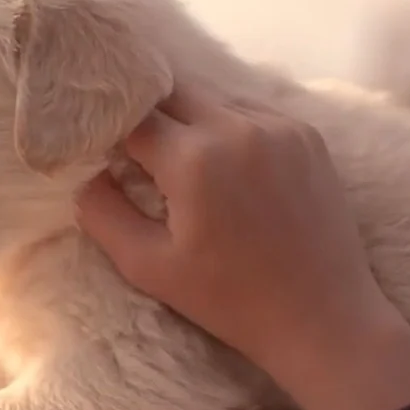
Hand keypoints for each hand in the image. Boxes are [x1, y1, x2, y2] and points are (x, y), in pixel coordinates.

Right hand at [75, 85, 409, 409]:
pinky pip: (250, 112)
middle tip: (137, 155)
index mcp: (193, 159)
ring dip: (188, 121)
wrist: (321, 316)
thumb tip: (87, 173)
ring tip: (184, 166)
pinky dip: (228, 129)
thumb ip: (102, 212)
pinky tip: (226, 168)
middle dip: (148, 118)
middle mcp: (238, 127)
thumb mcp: (146, 265)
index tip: (102, 154)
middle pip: (172, 93)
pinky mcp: (307, 135)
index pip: (132, 117)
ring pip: (212, 99)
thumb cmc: (227, 299)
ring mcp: (279, 127)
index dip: (111, 132)